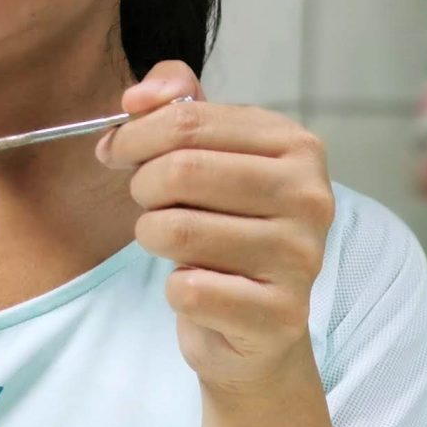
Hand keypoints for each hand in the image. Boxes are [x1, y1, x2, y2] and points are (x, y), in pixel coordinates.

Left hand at [98, 60, 334, 393]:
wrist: (257, 329)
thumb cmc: (230, 231)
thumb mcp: (211, 155)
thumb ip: (179, 106)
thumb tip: (140, 97)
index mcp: (297, 147)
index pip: (189, 120)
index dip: (135, 136)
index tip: (116, 152)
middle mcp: (310, 197)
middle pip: (181, 171)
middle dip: (144, 188)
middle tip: (148, 204)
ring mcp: (300, 258)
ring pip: (177, 230)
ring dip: (154, 237)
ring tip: (172, 243)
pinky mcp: (280, 315)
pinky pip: (188, 291)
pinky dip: (176, 290)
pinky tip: (198, 289)